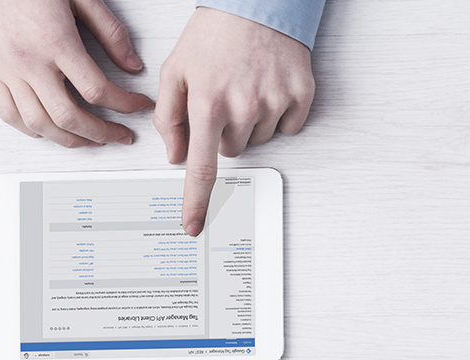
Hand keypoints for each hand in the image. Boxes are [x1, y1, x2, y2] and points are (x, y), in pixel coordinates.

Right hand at [0, 0, 154, 146]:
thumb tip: (132, 65)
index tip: (139, 105)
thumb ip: (109, 31)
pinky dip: (32, 130)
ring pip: (38, 123)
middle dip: (101, 133)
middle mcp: (28, 61)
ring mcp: (6, 69)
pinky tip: (50, 130)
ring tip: (90, 140)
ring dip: (69, 140)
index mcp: (55, 40)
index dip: (125, 105)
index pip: (96, 89)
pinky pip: (9, 114)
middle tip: (120, 135)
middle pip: (68, 116)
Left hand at [156, 8, 314, 235]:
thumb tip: (175, 156)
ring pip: (259, 139)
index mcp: (207, 103)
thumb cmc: (214, 35)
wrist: (256, 3)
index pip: (201, 167)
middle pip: (231, 150)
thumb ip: (169, 116)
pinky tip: (268, 86)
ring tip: (245, 85)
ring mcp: (275, 103)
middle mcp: (242, 108)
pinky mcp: (300, 96)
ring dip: (250, 121)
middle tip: (222, 98)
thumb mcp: (176, 70)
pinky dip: (279, 113)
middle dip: (223, 132)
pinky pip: (288, 127)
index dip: (196, 201)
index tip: (194, 226)